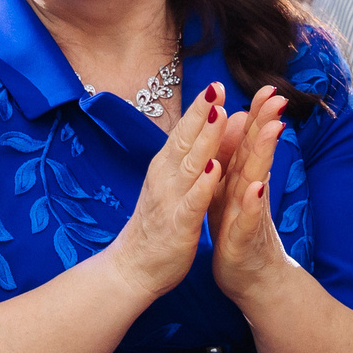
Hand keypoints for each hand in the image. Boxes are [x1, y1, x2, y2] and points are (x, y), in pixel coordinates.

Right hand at [107, 79, 225, 299]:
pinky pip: (192, 201)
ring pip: (189, 164)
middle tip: (217, 87)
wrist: (132, 268)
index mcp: (166, 168)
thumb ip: (186, 158)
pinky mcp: (178, 225)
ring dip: (205, 139)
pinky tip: (214, 168)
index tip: (215, 84)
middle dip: (202, 113)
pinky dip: (202, 183)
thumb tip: (199, 131)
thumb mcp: (171, 185)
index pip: (183, 132)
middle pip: (185, 140)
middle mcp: (165, 178)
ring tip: (220, 115)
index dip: (199, 109)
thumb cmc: (156, 225)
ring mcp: (170, 200)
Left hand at [208, 86, 298, 305]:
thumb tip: (242, 126)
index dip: (256, 115)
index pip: (248, 142)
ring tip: (272, 130)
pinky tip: (257, 188)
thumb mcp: (234, 193)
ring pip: (255, 180)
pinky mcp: (242, 240)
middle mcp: (249, 193)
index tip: (266, 87)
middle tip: (277, 97)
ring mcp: (248, 216)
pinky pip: (247, 219)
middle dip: (265, 124)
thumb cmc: (238, 233)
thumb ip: (237, 161)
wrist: (248, 280)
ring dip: (263, 155)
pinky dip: (252, 204)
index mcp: (241, 181)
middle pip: (256, 154)